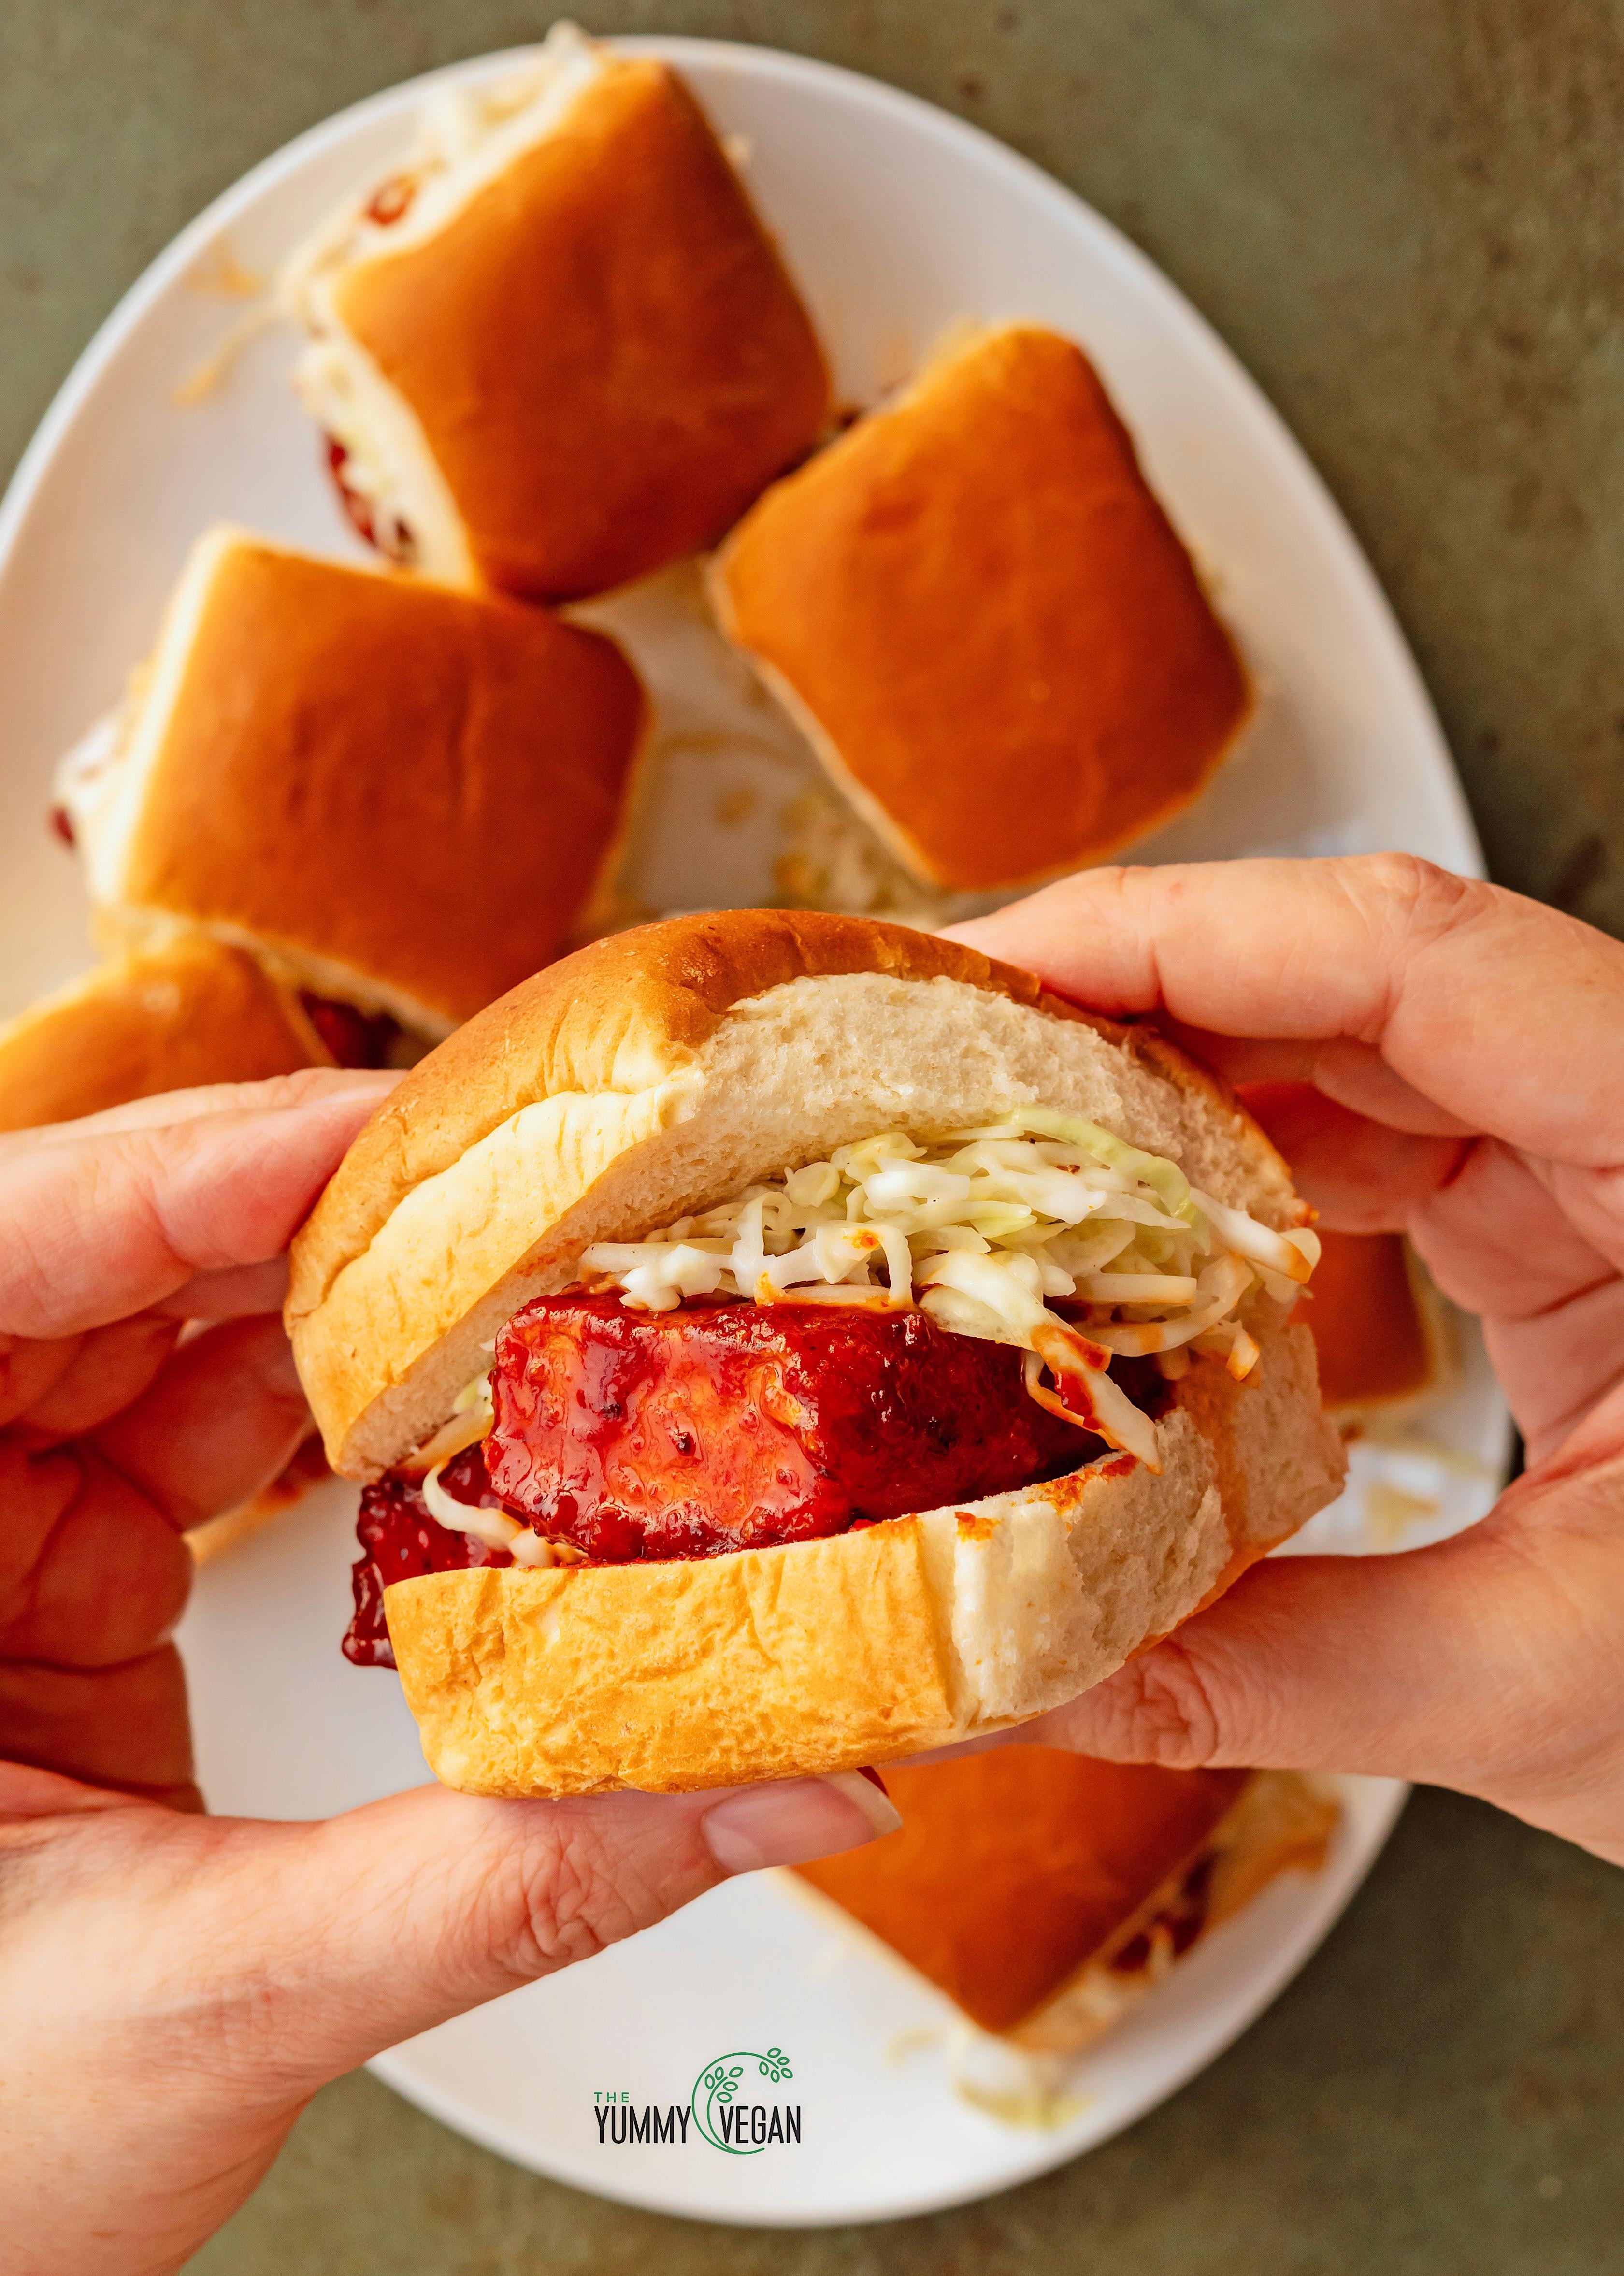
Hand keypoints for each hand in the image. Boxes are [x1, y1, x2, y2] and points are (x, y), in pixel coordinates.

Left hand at [0, 1072, 893, 2275]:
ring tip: (501, 1272)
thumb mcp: (217, 2002)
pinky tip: (440, 1404)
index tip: (367, 1133)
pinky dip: (322, 1408)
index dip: (175, 1172)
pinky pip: (185, 1431)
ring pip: (148, 1335)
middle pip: (88, 1270)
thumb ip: (511, 1882)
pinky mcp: (56, 1583)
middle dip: (290, 1217)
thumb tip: (783, 1782)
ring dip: (326, 1306)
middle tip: (493, 1182)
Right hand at [948, 855, 1623, 1865]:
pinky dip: (1246, 1174)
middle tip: (938, 1057)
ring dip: (1176, 1084)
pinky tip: (1132, 1232)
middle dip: (1135, 996)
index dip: (1186, 929)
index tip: (994, 969)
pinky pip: (1388, 1145)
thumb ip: (1285, 1672)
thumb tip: (1020, 1679)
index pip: (1421, 955)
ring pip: (1366, 1049)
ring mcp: (1615, 1166)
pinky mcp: (1578, 1229)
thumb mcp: (1569, 1697)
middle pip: (1366, 975)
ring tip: (999, 1138)